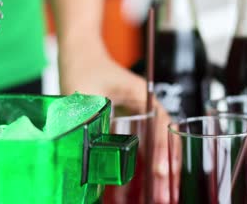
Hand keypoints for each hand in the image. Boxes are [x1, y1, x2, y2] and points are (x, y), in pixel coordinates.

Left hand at [59, 47, 176, 202]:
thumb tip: (83, 148)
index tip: (161, 170)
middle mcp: (144, 107)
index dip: (161, 148)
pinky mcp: (127, 124)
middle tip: (165, 194)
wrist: (79, 56)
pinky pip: (140, 147)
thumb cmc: (85, 67)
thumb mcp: (85, 92)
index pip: (160, 123)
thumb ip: (85, 117)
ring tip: (160, 195)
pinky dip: (143, 166)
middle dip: (166, 168)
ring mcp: (137, 116)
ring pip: (154, 147)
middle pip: (163, 140)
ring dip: (158, 171)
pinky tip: (140, 185)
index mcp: (141, 95)